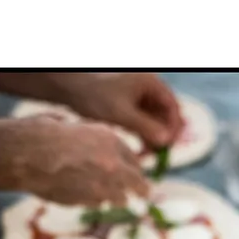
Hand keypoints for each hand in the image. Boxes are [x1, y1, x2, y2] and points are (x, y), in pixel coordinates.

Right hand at [16, 118, 148, 205]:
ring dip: (114, 197)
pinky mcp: (88, 202)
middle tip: (143, 194)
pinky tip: (77, 191)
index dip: (134, 169)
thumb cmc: (47, 136)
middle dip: (140, 190)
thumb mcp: (82, 132)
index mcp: (112, 141)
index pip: (136, 162)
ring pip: (120, 199)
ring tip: (103, 193)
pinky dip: (92, 201)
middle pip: (139, 185)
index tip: (135, 175)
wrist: (25, 154)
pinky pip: (96, 204)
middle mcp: (113, 165)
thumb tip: (119, 164)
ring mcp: (102, 186)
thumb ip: (104, 147)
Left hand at [66, 73, 183, 148]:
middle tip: (155, 156)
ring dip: (150, 138)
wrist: (64, 84)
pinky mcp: (125, 103)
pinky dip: (139, 134)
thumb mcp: (121, 113)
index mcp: (149, 82)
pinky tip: (133, 148)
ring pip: (152, 120)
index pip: (172, 107)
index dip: (173, 127)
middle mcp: (145, 87)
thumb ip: (146, 127)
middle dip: (161, 135)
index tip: (168, 146)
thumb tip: (166, 141)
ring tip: (142, 155)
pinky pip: (140, 121)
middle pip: (164, 114)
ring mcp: (135, 95)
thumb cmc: (92, 93)